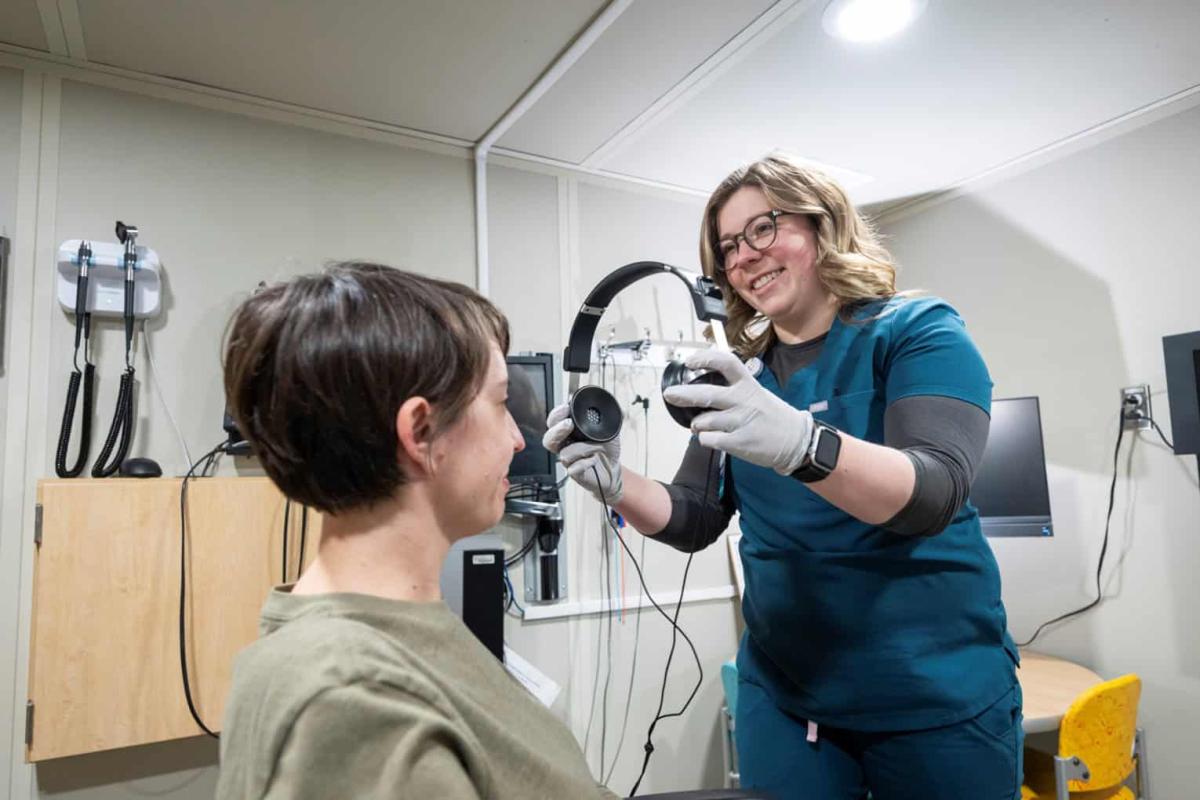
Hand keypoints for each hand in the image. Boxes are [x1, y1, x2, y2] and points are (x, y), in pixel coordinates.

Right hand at [543, 402, 623, 504]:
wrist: (615, 467)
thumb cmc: (607, 447)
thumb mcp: (608, 426)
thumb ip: (600, 415)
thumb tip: (595, 402)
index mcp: (569, 432)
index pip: (554, 422)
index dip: (556, 415)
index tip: (565, 409)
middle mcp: (565, 445)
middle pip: (549, 440)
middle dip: (556, 431)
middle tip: (568, 424)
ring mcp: (569, 460)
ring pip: (564, 454)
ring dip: (582, 448)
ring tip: (598, 446)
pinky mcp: (575, 474)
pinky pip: (573, 469)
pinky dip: (585, 463)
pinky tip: (594, 459)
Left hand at [662, 349, 813, 475]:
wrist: (796, 441)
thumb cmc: (772, 416)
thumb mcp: (757, 393)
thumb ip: (734, 389)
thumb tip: (702, 388)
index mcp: (748, 385)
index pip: (726, 362)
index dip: (705, 358)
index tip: (689, 361)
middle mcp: (744, 401)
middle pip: (707, 393)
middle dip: (683, 394)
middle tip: (669, 395)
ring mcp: (741, 422)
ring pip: (703, 421)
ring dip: (696, 425)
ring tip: (699, 426)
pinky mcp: (740, 442)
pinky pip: (709, 440)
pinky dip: (705, 439)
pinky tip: (712, 438)